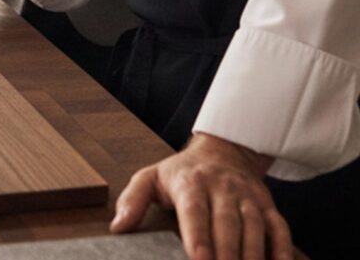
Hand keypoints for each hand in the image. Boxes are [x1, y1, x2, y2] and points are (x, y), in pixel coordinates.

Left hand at [111, 133, 291, 259]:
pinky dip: (282, 249)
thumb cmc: (181, 172)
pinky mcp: (267, 204)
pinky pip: (279, 228)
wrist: (222, 150)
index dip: (198, 238)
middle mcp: (222, 188)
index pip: (195, 212)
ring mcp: (247, 196)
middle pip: (227, 224)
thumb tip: (117, 227)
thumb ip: (132, 200)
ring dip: (252, 257)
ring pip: (254, 228)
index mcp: (190, 183)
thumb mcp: (150, 177)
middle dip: (226, 255)